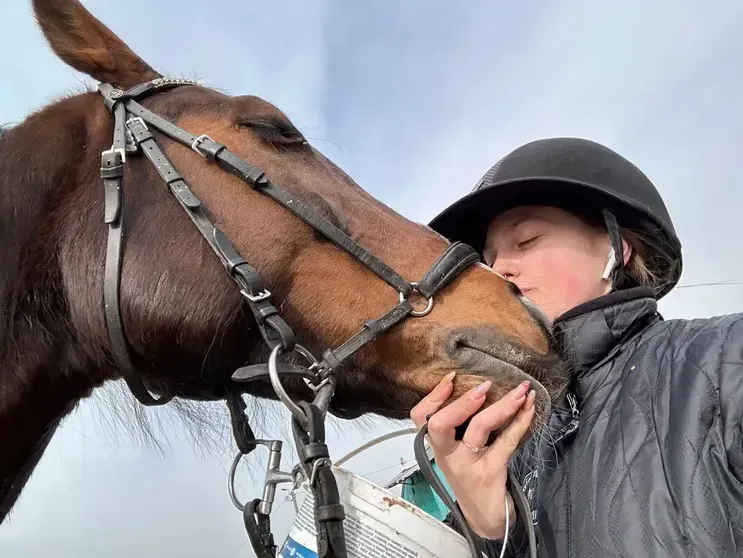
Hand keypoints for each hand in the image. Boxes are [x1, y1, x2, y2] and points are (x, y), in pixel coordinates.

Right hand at [410, 373, 535, 539]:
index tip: (451, 378)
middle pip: (441, 424)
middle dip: (462, 402)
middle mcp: (448, 455)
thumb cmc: (472, 480)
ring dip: (502, 405)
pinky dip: (520, 422)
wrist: (485, 519)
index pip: (421, 418)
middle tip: (485, 386)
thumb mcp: (456, 456)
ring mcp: (469, 464)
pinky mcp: (491, 471)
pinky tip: (530, 409)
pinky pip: (507, 441)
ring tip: (520, 391)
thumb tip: (475, 391)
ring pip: (480, 427)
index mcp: (439, 447)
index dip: (433, 396)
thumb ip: (457, 430)